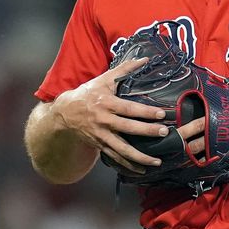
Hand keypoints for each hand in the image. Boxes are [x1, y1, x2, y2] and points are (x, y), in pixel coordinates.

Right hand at [53, 57, 168, 172]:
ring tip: (157, 161)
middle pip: (128, 129)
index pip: (128, 109)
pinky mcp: (100, 145)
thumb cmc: (88, 93)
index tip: (161, 114)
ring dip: (140, 157)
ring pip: (122, 149)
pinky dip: (128, 165)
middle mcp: (103, 121)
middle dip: (147, 132)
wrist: (64, 113)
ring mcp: (101, 135)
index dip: (145, 112)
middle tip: (164, 133)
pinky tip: (142, 170)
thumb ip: (125, 69)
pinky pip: (115, 158)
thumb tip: (145, 58)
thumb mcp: (104, 79)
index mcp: (106, 104)